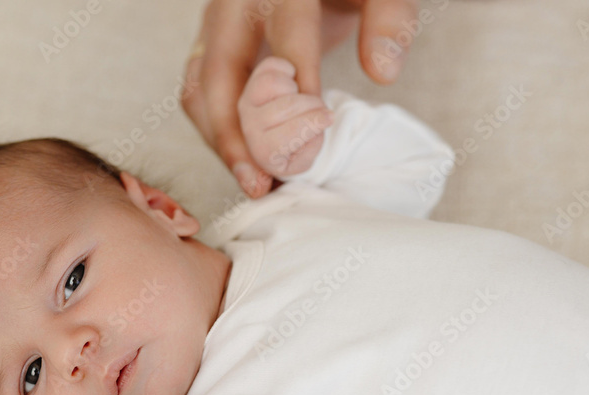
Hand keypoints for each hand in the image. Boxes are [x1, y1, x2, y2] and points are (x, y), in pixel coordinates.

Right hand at [181, 0, 418, 197]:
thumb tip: (382, 73)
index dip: (302, 88)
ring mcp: (213, 30)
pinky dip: (220, 136)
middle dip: (236, 134)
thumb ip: (389, 19)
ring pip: (198, 92)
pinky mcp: (207, 52)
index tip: (320, 128)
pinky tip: (249, 166)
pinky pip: (199, 100)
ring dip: (222, 142)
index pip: (286, 38)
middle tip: (259, 181)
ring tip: (254, 182)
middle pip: (218, 74)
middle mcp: (232, 7)